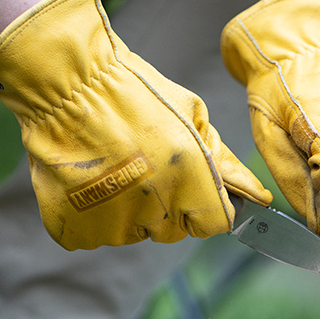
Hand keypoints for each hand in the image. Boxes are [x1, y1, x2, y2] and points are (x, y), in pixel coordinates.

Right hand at [0, 0, 271, 249]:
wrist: (65, 84)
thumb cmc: (130, 91)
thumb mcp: (190, 115)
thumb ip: (222, 161)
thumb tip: (254, 192)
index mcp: (190, 183)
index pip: (212, 224)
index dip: (203, 205)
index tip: (187, 184)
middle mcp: (155, 211)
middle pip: (171, 230)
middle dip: (164, 205)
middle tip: (140, 163)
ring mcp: (111, 225)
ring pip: (130, 232)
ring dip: (124, 209)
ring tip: (108, 165)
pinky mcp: (74, 229)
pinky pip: (92, 234)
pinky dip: (88, 215)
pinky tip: (84, 179)